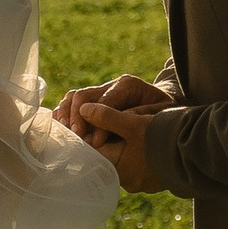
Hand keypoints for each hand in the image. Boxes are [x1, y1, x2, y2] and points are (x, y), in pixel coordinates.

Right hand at [55, 71, 172, 146]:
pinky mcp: (94, 101)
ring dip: (67, 115)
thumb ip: (132, 119)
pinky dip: (64, 114)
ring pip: (74, 97)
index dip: (98, 122)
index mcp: (128, 85)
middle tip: (77, 137)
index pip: (105, 102)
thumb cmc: (164, 116)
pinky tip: (61, 128)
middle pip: (84, 95)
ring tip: (66, 133)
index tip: (96, 143)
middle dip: (77, 117)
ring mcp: (100, 92)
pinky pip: (72, 102)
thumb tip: (102, 133)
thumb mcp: (158, 116)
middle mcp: (111, 85)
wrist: (166, 111)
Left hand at [80, 97, 166, 192]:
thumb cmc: (165, 137)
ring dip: (122, 146)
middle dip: (106, 140)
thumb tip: (84, 110)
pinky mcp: (153, 181)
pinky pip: (137, 166)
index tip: (88, 122)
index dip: (89, 135)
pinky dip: (135, 154)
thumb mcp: (133, 122)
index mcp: (118, 168)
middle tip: (109, 124)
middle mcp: (127, 181)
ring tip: (128, 130)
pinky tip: (142, 141)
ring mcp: (141, 183)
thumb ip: (107, 116)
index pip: (92, 152)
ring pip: (123, 161)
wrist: (200, 152)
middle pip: (107, 157)